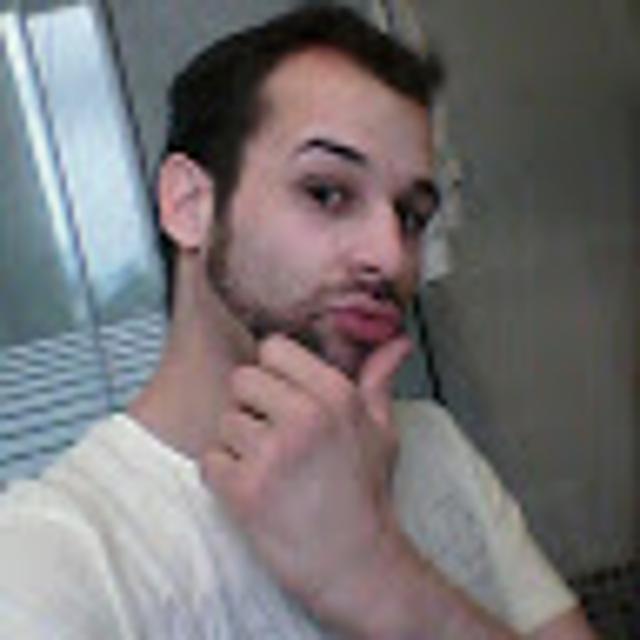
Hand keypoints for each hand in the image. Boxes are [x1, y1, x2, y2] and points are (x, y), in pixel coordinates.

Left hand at [201, 333, 412, 628]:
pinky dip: (223, 475)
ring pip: (224, 421)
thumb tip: (398, 341)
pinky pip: (209, 460)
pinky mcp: (245, 491)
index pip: (272, 348)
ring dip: (238, 444)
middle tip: (272, 434)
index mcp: (336, 395)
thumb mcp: (383, 431)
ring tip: (268, 468)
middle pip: (241, 379)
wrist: (356, 564)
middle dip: (251, 405)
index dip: (272, 372)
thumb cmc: (367, 495)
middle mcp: (304, 417)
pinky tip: (252, 489)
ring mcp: (272, 454)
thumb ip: (379, 379)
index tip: (281, 397)